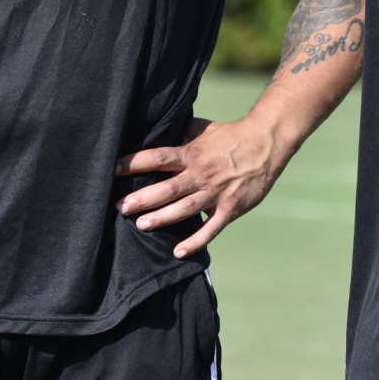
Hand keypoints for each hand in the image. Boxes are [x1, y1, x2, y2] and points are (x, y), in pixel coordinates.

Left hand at [115, 116, 285, 258]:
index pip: (158, 158)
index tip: (113, 169)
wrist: (266, 143)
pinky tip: (178, 251)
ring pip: (185, 209)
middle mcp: (201, 174)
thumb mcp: (202, 128)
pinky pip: (211, 228)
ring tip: (140, 225)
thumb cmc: (230, 135)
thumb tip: (154, 131)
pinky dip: (195, 241)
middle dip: (141, 198)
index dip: (134, 162)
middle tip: (120, 207)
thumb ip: (179, 133)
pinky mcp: (230, 208)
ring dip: (162, 218)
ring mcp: (216, 192)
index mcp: (192, 153)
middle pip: (167, 188)